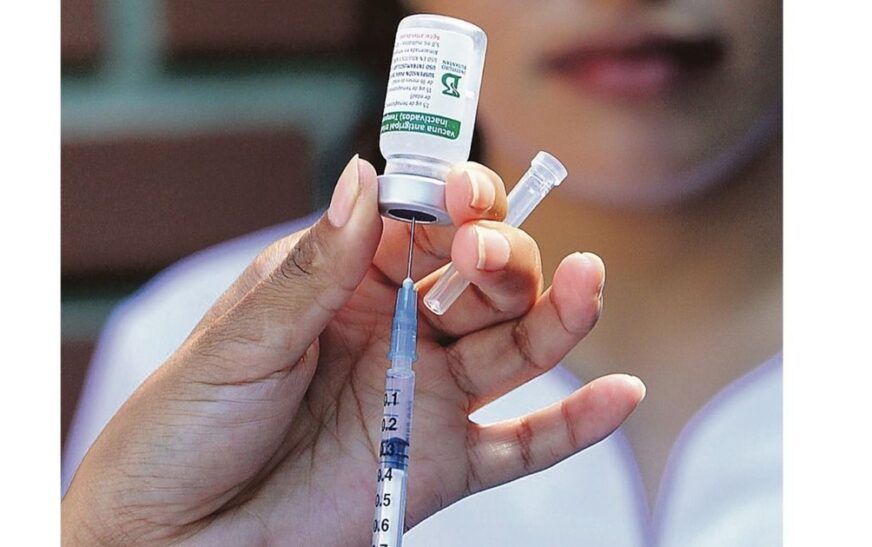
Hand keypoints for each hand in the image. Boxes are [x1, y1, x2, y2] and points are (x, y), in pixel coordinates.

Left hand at [61, 156, 644, 544]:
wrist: (176, 538)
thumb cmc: (185, 429)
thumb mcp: (242, 342)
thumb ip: (314, 270)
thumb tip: (363, 176)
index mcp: (345, 287)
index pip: (420, 227)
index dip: (449, 203)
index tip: (462, 192)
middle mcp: (397, 333)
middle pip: (479, 281)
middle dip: (498, 258)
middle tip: (489, 255)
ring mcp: (424, 398)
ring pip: (513, 349)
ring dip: (556, 317)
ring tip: (587, 282)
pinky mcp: (440, 465)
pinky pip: (521, 444)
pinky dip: (573, 424)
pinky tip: (621, 396)